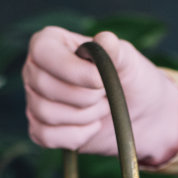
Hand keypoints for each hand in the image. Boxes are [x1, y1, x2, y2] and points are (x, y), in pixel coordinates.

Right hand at [23, 28, 177, 166]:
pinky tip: (93, 127)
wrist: (142, 114)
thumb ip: (115, 50)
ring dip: (84, 117)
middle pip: (43, 86)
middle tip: (105, 95)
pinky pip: (45, 136)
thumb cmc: (131, 79)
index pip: (42, 52)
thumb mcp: (128, 61)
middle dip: (84, 97)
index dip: (72, 71)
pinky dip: (75, 136)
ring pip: (45, 113)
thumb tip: (104, 40)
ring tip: (102, 109)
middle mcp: (36, 69)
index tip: (100, 81)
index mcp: (51, 43)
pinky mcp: (42, 128)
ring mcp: (35, 99)